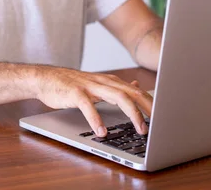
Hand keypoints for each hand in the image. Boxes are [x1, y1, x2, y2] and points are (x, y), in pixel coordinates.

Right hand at [33, 66, 152, 136]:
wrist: (45, 78)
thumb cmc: (72, 85)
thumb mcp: (97, 83)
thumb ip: (116, 86)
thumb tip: (136, 86)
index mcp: (110, 81)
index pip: (137, 91)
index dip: (152, 103)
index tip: (165, 116)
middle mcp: (104, 82)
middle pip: (132, 93)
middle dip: (148, 108)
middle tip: (159, 124)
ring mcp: (90, 86)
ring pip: (117, 97)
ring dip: (132, 113)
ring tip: (140, 129)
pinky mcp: (75, 93)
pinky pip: (88, 107)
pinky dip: (97, 120)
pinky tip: (102, 132)